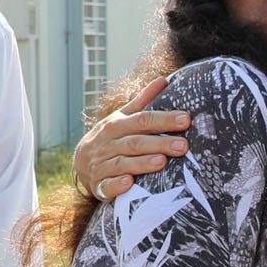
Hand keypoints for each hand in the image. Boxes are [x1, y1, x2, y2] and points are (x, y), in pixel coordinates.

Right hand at [74, 76, 190, 200]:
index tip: (186, 119)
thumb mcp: (122, 117)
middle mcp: (108, 143)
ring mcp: (102, 164)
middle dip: (159, 144)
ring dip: (142, 163)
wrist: (80, 161)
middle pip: (136, 142)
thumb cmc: (110, 137)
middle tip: (183, 146)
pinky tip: (130, 183)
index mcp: (117, 125)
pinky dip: (117, 185)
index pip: (142, 120)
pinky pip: (107, 186)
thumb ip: (143, 101)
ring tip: (162, 162)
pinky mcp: (99, 185)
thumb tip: (164, 80)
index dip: (164, 119)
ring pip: (123, 163)